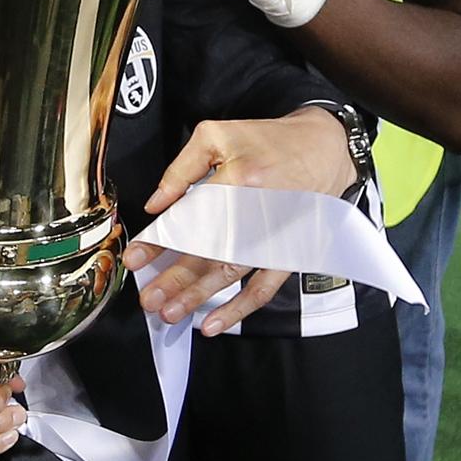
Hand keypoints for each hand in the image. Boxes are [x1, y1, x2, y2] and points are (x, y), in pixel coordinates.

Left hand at [124, 106, 356, 332]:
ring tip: (169, 312)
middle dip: (174, 279)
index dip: (159, 242)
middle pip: (208, 253)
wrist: (325, 148)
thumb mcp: (217, 137)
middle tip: (148, 297)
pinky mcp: (289, 253)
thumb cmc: (268, 140)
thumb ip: (181, 170)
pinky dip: (238, 309)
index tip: (135, 259)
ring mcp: (275, 237)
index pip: (189, 219)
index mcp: (238, 180)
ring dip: (198, 298)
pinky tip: (212, 323)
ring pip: (231, 275)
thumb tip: (156, 205)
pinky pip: (263, 289)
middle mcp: (257, 213)